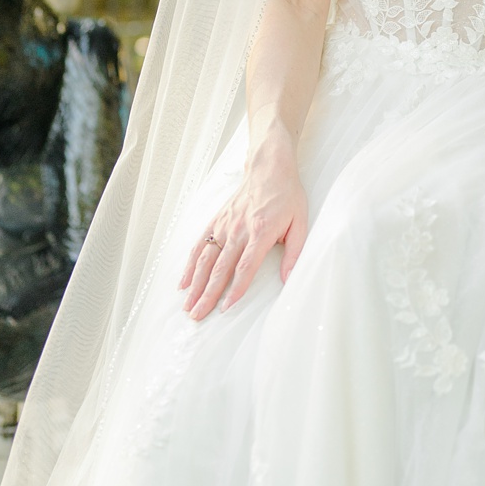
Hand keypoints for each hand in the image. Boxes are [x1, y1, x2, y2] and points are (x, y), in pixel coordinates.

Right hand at [180, 128, 307, 319]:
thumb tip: (288, 279)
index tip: (226, 308)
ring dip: (195, 285)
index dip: (236, 288)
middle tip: (197, 316)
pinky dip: (190, 265)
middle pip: (220, 268)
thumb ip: (294, 252)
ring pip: (206, 260)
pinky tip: (183, 283)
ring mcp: (224, 226)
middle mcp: (238, 230)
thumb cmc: (288, 196)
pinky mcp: (215, 222)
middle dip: (208, 294)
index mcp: (261, 232)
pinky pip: (199, 246)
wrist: (269, 168)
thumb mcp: (301, 222)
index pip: (246, 266)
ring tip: (187, 306)